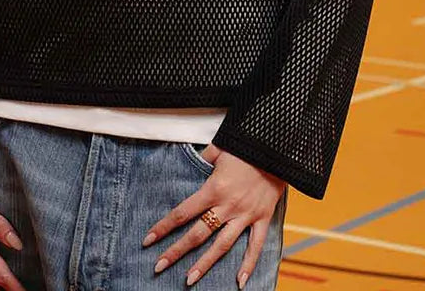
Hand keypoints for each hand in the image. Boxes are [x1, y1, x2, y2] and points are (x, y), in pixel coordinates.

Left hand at [140, 144, 284, 288]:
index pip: (183, 212)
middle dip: (176, 251)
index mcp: (213, 189)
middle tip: (159, 266)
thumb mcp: (219, 149)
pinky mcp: (262, 218)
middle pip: (198, 234)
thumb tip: (188, 160)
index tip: (148, 239)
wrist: (276, 150)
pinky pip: (255, 246)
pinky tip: (239, 282)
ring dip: (205, 264)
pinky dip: (248, 264)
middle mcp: (227, 206)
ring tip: (189, 280)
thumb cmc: (245, 147)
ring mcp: (245, 215)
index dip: (164, 226)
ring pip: (222, 246)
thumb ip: (202, 158)